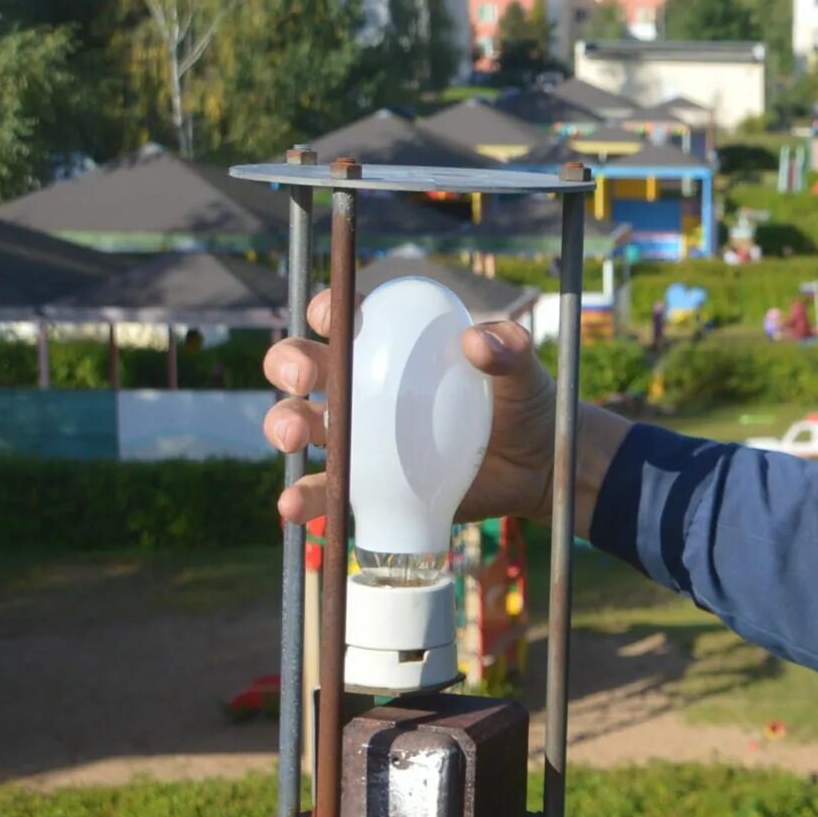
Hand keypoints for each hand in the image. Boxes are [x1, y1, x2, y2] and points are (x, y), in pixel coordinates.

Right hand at [264, 288, 558, 526]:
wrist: (535, 470)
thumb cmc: (523, 407)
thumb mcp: (524, 374)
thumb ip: (511, 350)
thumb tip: (479, 341)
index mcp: (393, 347)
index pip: (349, 318)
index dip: (330, 309)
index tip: (334, 318)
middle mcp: (362, 386)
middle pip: (304, 364)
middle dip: (288, 363)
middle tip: (303, 378)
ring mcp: (358, 436)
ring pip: (298, 421)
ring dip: (282, 425)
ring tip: (294, 438)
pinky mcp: (362, 482)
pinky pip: (321, 489)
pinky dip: (301, 498)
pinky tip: (293, 507)